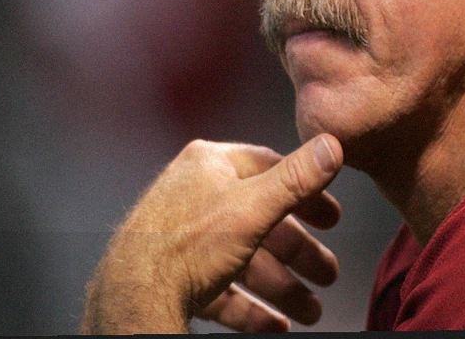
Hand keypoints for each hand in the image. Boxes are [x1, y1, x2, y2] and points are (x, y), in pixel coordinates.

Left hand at [81, 134, 343, 333]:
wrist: (133, 297)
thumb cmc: (186, 244)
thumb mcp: (254, 207)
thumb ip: (296, 179)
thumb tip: (331, 144)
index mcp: (210, 165)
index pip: (270, 168)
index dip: (306, 194)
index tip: (331, 218)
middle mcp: (195, 194)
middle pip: (262, 222)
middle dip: (299, 254)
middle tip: (326, 273)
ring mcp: (184, 236)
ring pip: (245, 260)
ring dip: (282, 287)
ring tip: (308, 310)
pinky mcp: (176, 273)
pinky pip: (223, 288)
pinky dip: (251, 307)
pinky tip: (274, 324)